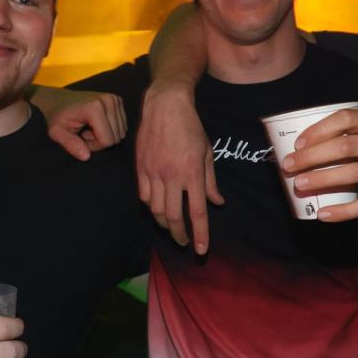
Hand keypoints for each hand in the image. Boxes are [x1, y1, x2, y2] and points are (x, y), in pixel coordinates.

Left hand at [39, 88, 127, 160]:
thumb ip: (70, 144)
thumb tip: (86, 157)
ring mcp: (114, 99)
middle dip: (100, 141)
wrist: (59, 99)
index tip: (81, 139)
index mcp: (94, 107)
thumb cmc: (57, 116)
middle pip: (116, 137)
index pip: (107, 140)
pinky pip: (122, 125)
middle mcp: (108, 100)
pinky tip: (96, 123)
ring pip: (120, 132)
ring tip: (89, 128)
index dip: (94, 146)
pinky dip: (110, 129)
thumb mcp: (56, 132)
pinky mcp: (117, 101)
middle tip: (84, 134)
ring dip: (105, 135)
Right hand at [135, 84, 223, 253]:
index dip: (200, 234)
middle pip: (173, 217)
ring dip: (164, 224)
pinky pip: (144, 196)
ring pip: (156, 210)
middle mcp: (171, 176)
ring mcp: (153, 173)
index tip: (200, 250)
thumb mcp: (206, 153)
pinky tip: (157, 208)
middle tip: (185, 242)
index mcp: (192, 173)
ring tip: (172, 228)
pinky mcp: (141, 168)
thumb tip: (217, 203)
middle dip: (179, 235)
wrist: (165, 106)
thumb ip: (210, 182)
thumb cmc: (190, 128)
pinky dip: (151, 207)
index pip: (197, 212)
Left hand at [281, 108, 357, 226]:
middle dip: (312, 156)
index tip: (298, 143)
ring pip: (353, 173)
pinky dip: (342, 211)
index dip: (319, 130)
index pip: (346, 118)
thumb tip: (299, 145)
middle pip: (345, 146)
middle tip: (289, 165)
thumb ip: (347, 135)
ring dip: (322, 179)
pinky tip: (323, 214)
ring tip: (298, 185)